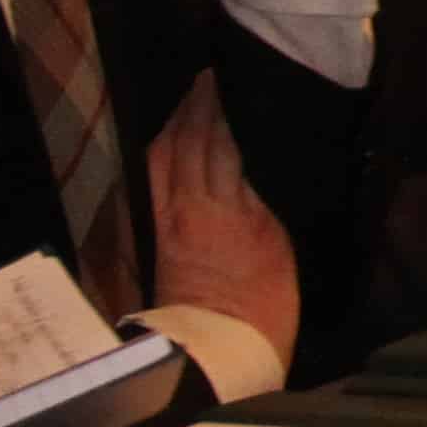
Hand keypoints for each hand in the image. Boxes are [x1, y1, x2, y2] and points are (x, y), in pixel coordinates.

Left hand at [141, 72, 300, 365]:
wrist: (219, 351)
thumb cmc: (264, 304)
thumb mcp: (275, 240)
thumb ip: (256, 195)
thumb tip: (248, 160)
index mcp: (225, 206)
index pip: (219, 138)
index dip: (218, 104)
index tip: (226, 75)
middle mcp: (186, 205)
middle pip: (183, 140)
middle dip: (193, 106)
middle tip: (208, 78)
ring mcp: (163, 219)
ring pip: (162, 157)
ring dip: (174, 125)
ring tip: (191, 102)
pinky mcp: (151, 236)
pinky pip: (152, 180)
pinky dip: (161, 155)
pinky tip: (170, 146)